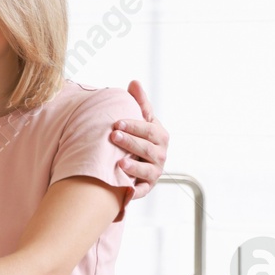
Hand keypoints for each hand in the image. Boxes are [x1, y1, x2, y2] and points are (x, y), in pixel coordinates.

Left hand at [119, 80, 169, 200]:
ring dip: (134, 167)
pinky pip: (141, 190)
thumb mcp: (142, 119)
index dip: (135, 126)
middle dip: (131, 142)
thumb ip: (139, 103)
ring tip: (119, 162)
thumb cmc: (139, 136)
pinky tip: (124, 189)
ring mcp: (154, 172)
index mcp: (160, 136)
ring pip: (147, 170)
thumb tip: (134, 82)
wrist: (138, 160)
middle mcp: (160, 155)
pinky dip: (135, 192)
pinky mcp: (146, 187)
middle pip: (148, 149)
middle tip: (114, 136)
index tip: (117, 122)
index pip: (150, 130)